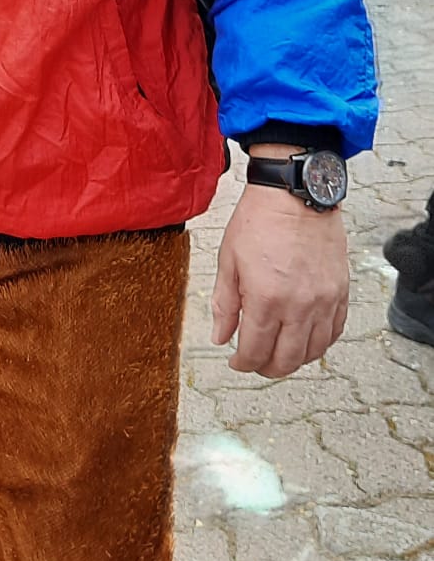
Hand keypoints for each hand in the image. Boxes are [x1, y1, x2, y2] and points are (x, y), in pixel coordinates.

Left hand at [212, 184, 348, 377]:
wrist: (295, 193)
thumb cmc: (260, 219)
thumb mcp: (229, 260)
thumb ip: (224, 304)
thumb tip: (220, 337)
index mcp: (266, 299)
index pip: (255, 351)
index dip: (243, 363)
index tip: (236, 362)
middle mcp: (299, 305)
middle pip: (286, 360)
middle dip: (267, 367)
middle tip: (256, 362)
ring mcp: (323, 300)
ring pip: (313, 351)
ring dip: (294, 359)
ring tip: (279, 352)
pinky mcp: (340, 291)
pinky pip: (334, 331)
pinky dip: (320, 343)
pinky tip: (306, 338)